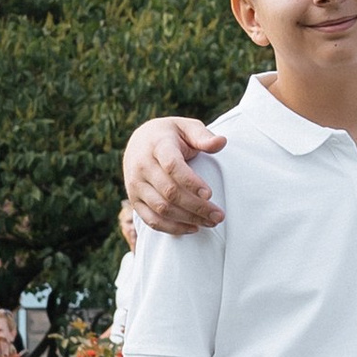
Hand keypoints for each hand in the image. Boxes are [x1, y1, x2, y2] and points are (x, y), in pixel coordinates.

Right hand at [123, 116, 228, 234]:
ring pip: (161, 208)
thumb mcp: (186, 128)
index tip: (209, 194)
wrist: (139, 142)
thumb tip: (222, 142)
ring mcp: (136, 184)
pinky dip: (172, 228)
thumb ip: (203, 136)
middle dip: (197, 207)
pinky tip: (192, 228)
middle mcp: (142, 166)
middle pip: (170, 192)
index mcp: (157, 145)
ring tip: (210, 222)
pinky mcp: (134, 200)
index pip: (172, 166)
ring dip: (188, 219)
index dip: (191, 182)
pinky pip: (151, 220)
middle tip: (219, 215)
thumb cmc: (170, 135)